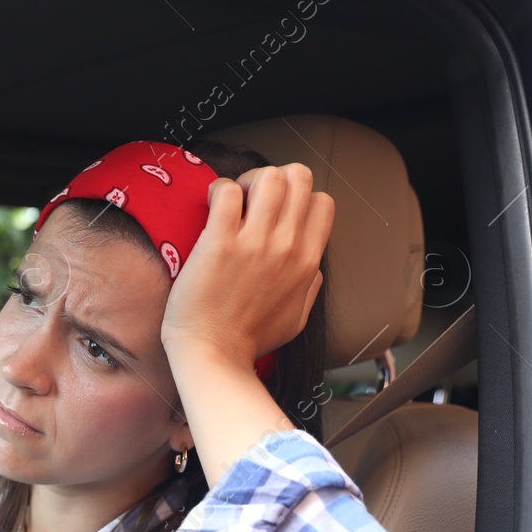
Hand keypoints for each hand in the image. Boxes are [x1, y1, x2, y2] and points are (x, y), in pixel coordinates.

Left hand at [160, 162, 333, 368]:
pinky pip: (227, 191)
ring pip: (269, 176)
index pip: (323, 202)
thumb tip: (313, 267)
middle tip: (250, 200)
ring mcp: (255, 243)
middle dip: (275, 179)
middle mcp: (287, 246)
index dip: (299, 198)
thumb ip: (310, 287)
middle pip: (300, 178)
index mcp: (308, 261)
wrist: (214, 355)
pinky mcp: (220, 243)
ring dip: (247, 180)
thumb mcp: (297, 318)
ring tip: (230, 200)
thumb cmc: (249, 341)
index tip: (274, 214)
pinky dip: (218, 189)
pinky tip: (209, 204)